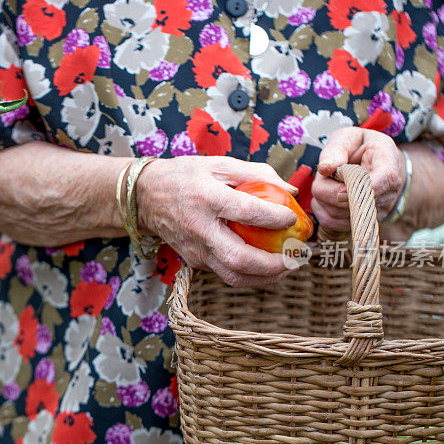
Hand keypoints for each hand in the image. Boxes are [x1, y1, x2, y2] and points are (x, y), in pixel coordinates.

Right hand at [137, 156, 299, 287]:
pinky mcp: (194, 261)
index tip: (294, 218)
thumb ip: (257, 174)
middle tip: (297, 257)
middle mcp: (199, 228)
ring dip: (265, 278)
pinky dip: (250, 275)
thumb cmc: (186, 176)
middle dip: (274, 264)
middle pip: (239, 258)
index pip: (246, 212)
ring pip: (233, 276)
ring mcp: (195, 250)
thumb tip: (292, 192)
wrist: (146, 197)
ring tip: (288, 268)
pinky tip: (267, 267)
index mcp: (206, 198)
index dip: (274, 218)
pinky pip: (225, 273)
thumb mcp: (220, 165)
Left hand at [312, 127, 406, 231]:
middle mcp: (386, 195)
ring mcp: (374, 213)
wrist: (378, 164)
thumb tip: (324, 169)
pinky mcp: (360, 223)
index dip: (351, 186)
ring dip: (323, 197)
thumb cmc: (363, 147)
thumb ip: (337, 149)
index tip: (334, 175)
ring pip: (335, 213)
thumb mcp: (350, 137)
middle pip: (347, 202)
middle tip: (328, 171)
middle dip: (327, 186)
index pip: (375, 185)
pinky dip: (321, 209)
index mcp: (388, 168)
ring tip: (331, 181)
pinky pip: (332, 223)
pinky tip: (326, 194)